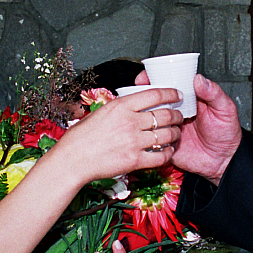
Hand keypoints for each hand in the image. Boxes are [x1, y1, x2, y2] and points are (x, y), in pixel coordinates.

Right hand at [47, 89, 182, 185]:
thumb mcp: (100, 112)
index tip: (177, 94)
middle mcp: (130, 121)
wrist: (73, 160)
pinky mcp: (134, 160)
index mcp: (121, 106)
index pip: (154, 94)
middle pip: (165, 114)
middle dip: (177, 115)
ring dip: (175, 134)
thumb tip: (133, 104)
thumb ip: (119, 108)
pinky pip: (160, 156)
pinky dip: (168, 153)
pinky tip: (169, 151)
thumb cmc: (80, 137)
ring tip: (176, 133)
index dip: (171, 93)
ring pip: (167, 135)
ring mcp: (133, 141)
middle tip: (180, 116)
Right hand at [138, 72, 240, 184]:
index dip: (156, 77)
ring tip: (149, 115)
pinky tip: (149, 131)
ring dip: (146, 114)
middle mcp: (176, 110)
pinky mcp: (165, 141)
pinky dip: (148, 133)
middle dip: (144, 94)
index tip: (146, 76)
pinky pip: (152, 136)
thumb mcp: (224, 110)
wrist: (223, 160)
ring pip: (151, 116)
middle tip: (140, 95)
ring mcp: (169, 125)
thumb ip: (214, 93)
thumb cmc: (226, 133)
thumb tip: (199, 79)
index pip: (170, 84)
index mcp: (189, 98)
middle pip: (155, 98)